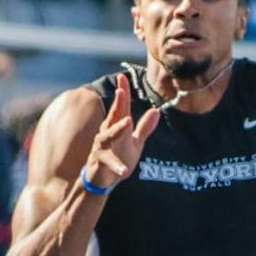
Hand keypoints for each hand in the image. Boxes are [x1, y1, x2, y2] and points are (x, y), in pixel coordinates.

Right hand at [84, 72, 159, 189]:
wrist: (102, 179)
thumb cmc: (119, 157)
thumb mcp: (135, 142)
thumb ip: (144, 128)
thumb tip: (155, 111)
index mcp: (117, 126)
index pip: (121, 107)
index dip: (122, 92)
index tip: (123, 77)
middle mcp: (107, 133)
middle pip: (113, 116)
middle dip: (117, 104)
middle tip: (121, 92)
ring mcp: (102, 147)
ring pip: (107, 136)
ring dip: (117, 129)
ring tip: (128, 122)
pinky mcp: (100, 162)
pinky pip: (108, 163)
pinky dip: (116, 166)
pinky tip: (124, 170)